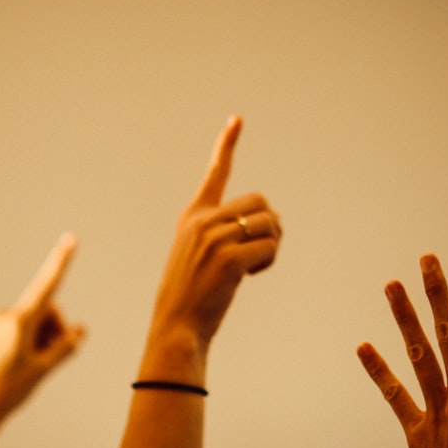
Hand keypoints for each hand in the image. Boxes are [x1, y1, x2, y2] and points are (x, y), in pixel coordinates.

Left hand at [0, 233, 85, 447]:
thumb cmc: (9, 392)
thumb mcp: (43, 369)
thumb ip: (65, 346)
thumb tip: (81, 329)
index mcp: (18, 323)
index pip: (47, 286)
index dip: (61, 261)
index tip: (71, 238)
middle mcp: (3, 316)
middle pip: (45, 310)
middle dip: (54, 329)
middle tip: (50, 359)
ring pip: (32, 319)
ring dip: (41, 336)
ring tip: (34, 364)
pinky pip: (17, 325)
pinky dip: (27, 339)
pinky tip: (21, 362)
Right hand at [144, 116, 281, 377]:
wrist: (176, 328)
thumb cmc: (190, 298)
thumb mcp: (196, 257)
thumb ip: (221, 234)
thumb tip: (270, 224)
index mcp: (192, 217)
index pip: (215, 174)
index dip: (227, 144)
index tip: (237, 120)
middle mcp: (201, 221)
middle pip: (261, 203)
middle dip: (270, 226)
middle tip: (260, 252)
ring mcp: (214, 238)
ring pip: (269, 224)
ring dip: (272, 247)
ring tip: (252, 268)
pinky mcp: (229, 258)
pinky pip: (269, 248)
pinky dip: (267, 263)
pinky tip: (249, 277)